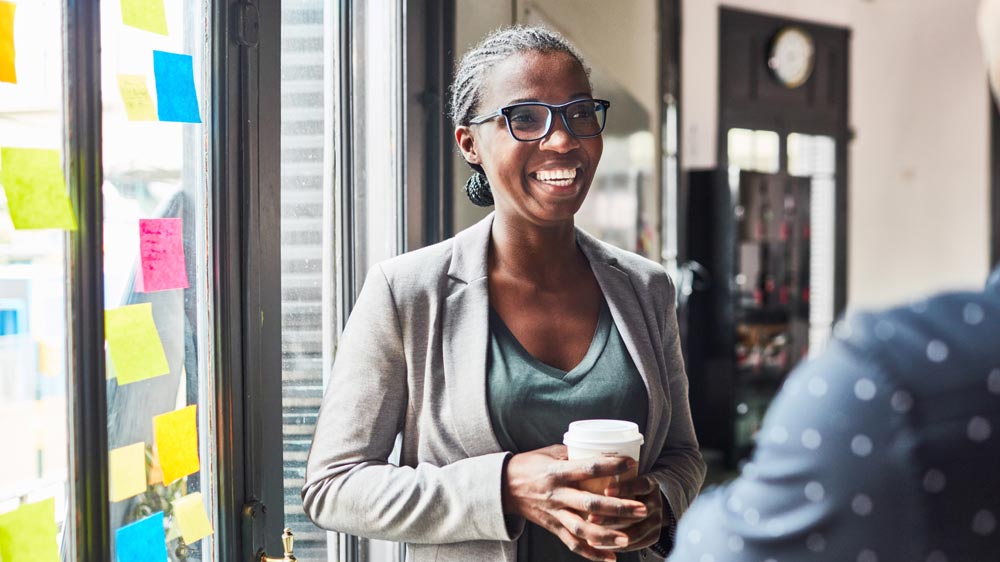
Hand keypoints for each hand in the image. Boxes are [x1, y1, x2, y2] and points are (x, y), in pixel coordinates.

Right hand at [502, 445, 648, 561]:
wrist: (503, 487)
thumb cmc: (529, 465)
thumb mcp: (550, 453)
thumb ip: (575, 454)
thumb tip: (603, 450)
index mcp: (557, 472)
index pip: (588, 468)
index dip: (611, 466)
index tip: (631, 464)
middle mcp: (557, 495)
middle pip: (590, 504)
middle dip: (618, 508)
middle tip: (641, 508)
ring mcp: (555, 514)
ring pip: (582, 530)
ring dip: (607, 537)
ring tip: (628, 539)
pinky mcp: (552, 527)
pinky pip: (573, 544)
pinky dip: (591, 554)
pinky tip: (610, 558)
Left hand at [587, 475, 664, 551]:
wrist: (651, 498)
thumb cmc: (630, 481)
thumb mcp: (625, 473)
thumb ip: (608, 469)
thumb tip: (579, 459)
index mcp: (651, 483)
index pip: (642, 485)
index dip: (626, 488)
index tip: (607, 490)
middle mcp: (656, 503)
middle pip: (638, 512)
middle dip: (613, 517)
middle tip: (591, 519)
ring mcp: (657, 521)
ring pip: (636, 532)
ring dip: (612, 535)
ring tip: (590, 537)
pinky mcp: (654, 536)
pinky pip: (635, 544)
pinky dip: (615, 546)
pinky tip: (596, 545)